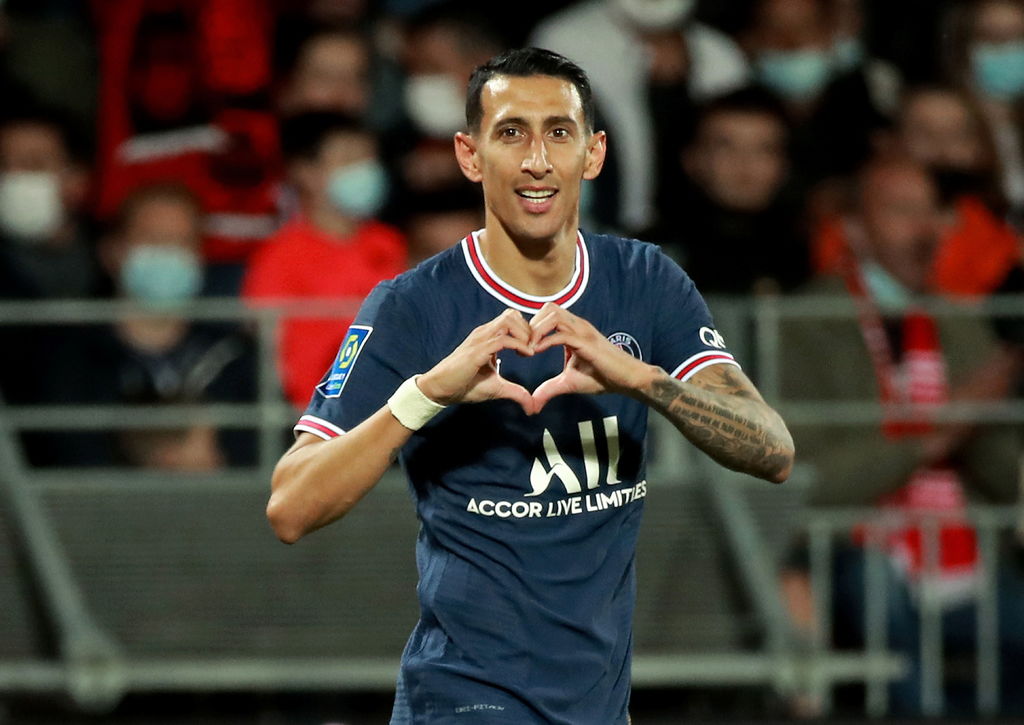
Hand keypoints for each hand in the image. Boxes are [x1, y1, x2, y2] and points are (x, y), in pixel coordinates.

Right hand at [417, 308, 535, 413]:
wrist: (440, 390)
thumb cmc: (464, 385)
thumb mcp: (497, 388)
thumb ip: (516, 393)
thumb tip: (532, 406)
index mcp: (488, 337)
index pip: (512, 320)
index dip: (527, 331)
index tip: (534, 349)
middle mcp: (484, 333)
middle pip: (512, 314)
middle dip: (529, 329)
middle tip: (535, 348)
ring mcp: (480, 339)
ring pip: (509, 320)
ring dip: (525, 334)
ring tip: (529, 352)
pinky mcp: (477, 350)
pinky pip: (503, 339)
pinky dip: (519, 345)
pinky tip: (526, 356)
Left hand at [529, 303, 650, 411]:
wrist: (628, 379)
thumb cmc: (602, 377)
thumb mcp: (569, 383)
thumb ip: (549, 389)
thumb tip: (532, 404)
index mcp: (573, 330)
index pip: (547, 314)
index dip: (531, 326)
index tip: (522, 346)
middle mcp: (577, 325)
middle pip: (548, 307)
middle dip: (531, 324)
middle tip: (522, 345)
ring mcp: (583, 331)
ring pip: (553, 315)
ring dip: (536, 330)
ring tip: (528, 349)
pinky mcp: (587, 342)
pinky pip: (561, 335)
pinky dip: (545, 341)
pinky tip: (536, 353)